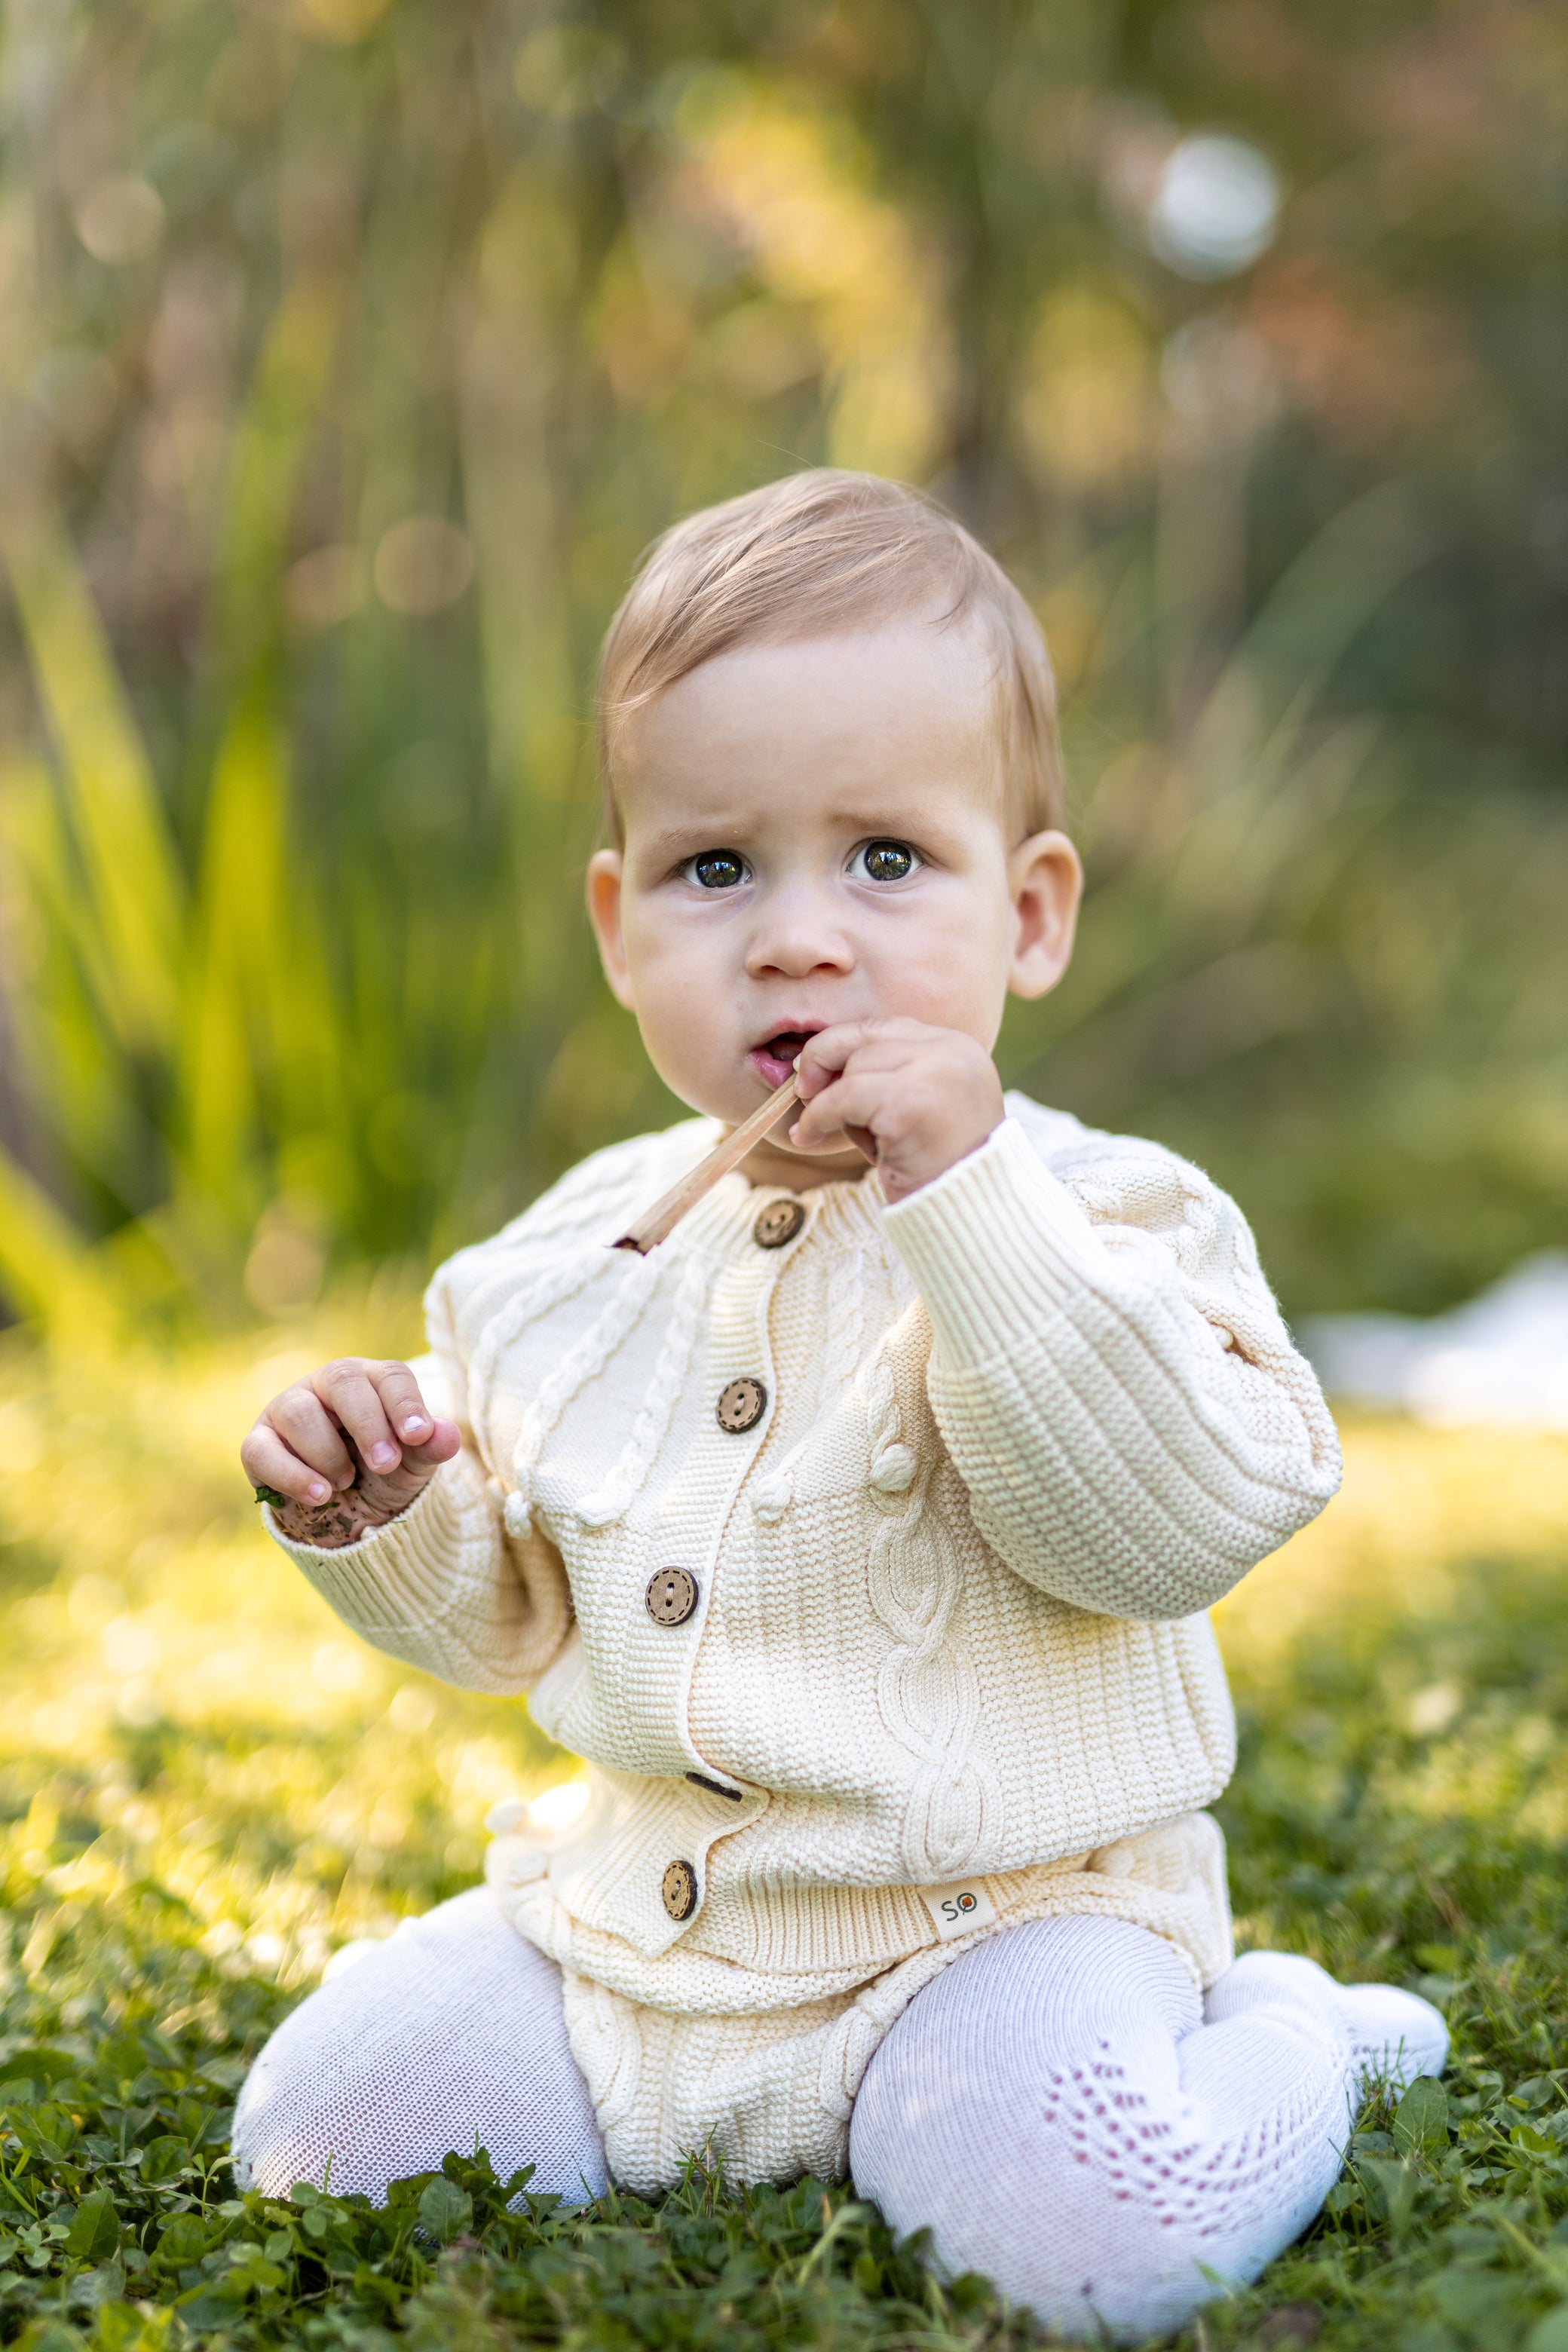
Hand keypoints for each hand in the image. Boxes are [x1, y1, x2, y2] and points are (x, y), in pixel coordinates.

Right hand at [241, 1358, 461, 1549]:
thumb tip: (449, 1436)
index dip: (405, 1403)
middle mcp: (326, 1386)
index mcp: (371, 1381)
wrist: (344, 1510)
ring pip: (299, 1412)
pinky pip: (261, 1450)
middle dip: (367, 1423)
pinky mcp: (259, 1444)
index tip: (418, 1438)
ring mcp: (287, 1410)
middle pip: (342, 1380)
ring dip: (328, 1454)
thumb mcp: (412, 1464)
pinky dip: (292, 1475)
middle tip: (385, 1463)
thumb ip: (429, 1448)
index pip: (390, 1375)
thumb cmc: (382, 1472)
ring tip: (346, 1483)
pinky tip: (319, 1496)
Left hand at [790, 1018, 1004, 1203]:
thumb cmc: (936, 1168)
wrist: (967, 1213)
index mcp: (958, 1048)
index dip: (841, 1045)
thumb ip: (884, 1078)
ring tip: (832, 1134)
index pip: (885, 1028)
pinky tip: (808, 1137)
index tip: (812, 1071)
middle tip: (802, 1093)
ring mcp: (934, 1074)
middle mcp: (951, 1052)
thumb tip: (811, 1065)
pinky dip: (818, 1117)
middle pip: (866, 1040)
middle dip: (825, 1064)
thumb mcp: (916, 1108)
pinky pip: (843, 1098)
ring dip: (830, 1103)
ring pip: (853, 1068)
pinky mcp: (908, 1104)